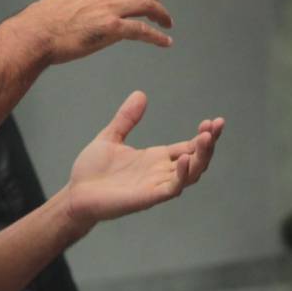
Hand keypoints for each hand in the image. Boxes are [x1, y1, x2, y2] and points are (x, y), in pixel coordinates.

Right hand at [22, 0, 172, 63]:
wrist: (36, 34)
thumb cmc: (42, 23)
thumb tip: (87, 9)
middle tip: (160, 11)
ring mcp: (108, 8)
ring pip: (146, 4)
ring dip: (161, 14)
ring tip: (166, 24)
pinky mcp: (112, 27)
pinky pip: (142, 30)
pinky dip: (157, 36)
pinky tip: (164, 41)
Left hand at [61, 91, 223, 231]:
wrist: (75, 194)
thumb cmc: (91, 171)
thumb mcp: (110, 138)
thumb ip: (126, 119)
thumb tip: (140, 94)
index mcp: (155, 158)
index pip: (189, 146)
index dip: (204, 135)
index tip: (214, 121)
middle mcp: (160, 172)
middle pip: (196, 159)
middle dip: (209, 144)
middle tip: (216, 126)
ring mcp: (156, 185)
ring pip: (191, 174)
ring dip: (201, 157)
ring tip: (207, 137)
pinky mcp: (148, 197)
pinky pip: (172, 188)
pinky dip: (181, 175)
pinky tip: (183, 158)